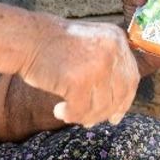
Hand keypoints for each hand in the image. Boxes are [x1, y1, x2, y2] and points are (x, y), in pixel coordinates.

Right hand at [17, 18, 139, 127]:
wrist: (28, 38)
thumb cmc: (55, 45)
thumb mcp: (91, 43)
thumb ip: (109, 65)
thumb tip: (119, 106)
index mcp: (117, 39)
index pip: (131, 77)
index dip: (124, 101)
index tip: (115, 116)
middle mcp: (111, 50)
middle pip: (120, 94)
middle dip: (105, 113)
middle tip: (90, 121)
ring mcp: (96, 65)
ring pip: (101, 106)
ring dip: (85, 116)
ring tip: (69, 114)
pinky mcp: (78, 80)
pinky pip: (81, 110)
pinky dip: (71, 115)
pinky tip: (59, 111)